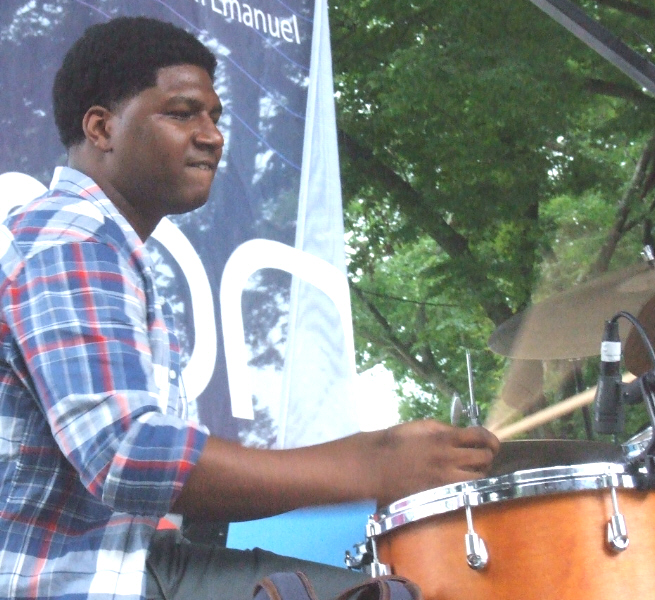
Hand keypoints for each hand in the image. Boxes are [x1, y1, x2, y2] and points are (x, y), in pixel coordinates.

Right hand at [364, 419, 499, 506]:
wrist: (376, 465)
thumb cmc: (395, 442)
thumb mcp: (420, 426)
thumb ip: (444, 429)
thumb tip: (461, 433)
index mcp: (444, 438)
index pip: (479, 436)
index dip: (491, 439)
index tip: (493, 442)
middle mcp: (448, 458)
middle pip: (484, 458)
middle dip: (487, 456)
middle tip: (482, 456)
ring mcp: (445, 478)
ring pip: (478, 478)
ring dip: (479, 473)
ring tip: (472, 470)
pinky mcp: (439, 493)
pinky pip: (463, 490)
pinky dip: (466, 485)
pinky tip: (461, 481)